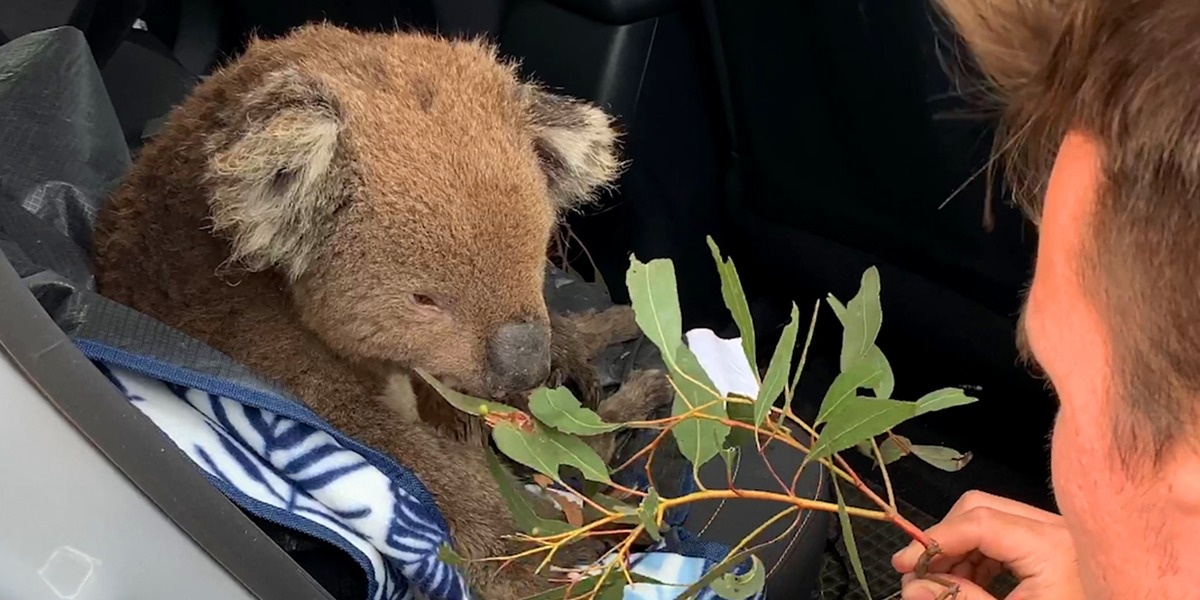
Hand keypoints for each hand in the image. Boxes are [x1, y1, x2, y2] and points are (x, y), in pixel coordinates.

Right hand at [891, 491, 1084, 599]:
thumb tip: (910, 587)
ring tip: (943, 586)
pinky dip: (979, 557)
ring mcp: (1057, 534)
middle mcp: (1056, 528)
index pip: (977, 521)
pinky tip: (968, 584)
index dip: (933, 540)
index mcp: (1051, 546)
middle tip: (920, 574)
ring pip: (988, 520)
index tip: (902, 563)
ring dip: (958, 550)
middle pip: (980, 509)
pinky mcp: (1056, 547)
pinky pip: (1005, 537)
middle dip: (944, 540)